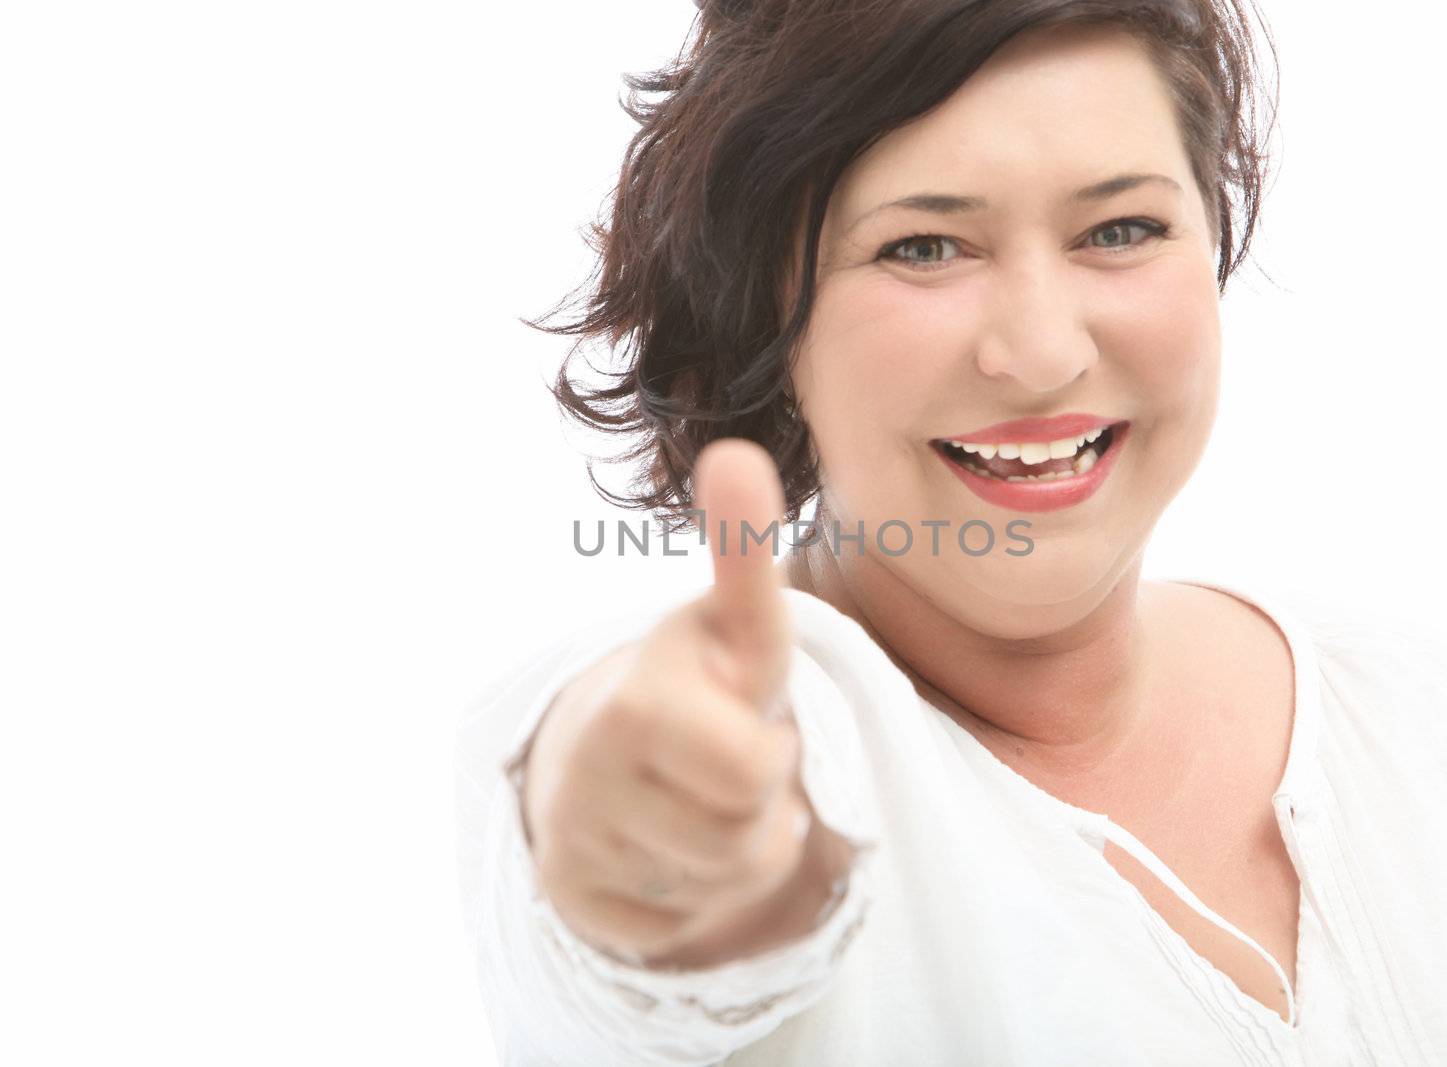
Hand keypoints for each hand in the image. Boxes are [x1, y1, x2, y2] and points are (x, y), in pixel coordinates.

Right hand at [523, 438, 816, 963]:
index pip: (746, 769)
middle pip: (746, 836)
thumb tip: (737, 454)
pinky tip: (672, 845)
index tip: (735, 712)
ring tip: (708, 797)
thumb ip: (744, 557)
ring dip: (739, 849)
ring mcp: (575, 843)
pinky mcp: (578, 905)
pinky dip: (697, 895)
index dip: (765, 752)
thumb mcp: (737, 628)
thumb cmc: (701, 685)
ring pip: (721, 887)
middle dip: (761, 799)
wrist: (608, 752)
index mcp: (635, 702)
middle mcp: (590, 774)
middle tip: (731, 759)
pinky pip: (681, 929)